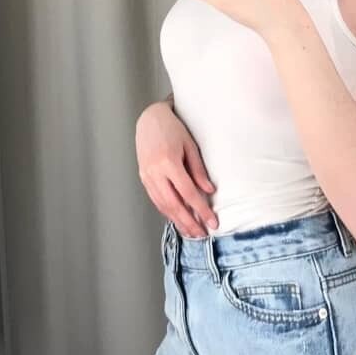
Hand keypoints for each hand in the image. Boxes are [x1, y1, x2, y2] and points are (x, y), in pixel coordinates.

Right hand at [136, 101, 217, 237]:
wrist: (149, 120)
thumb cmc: (173, 129)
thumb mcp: (190, 146)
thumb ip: (198, 170)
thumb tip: (209, 191)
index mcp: (168, 162)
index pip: (188, 193)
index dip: (201, 210)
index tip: (212, 222)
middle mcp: (155, 172)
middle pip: (173, 204)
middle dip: (189, 222)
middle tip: (202, 235)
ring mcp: (146, 176)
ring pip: (162, 205)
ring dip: (177, 221)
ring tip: (190, 232)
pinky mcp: (143, 178)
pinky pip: (155, 200)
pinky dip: (166, 212)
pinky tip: (176, 219)